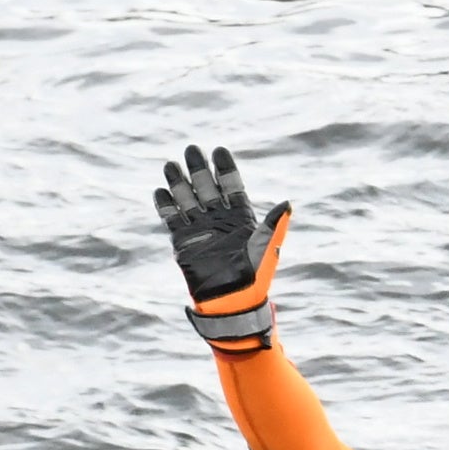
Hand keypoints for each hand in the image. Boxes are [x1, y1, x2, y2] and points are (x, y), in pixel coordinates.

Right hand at [155, 145, 285, 305]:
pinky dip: (167, 206)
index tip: (219, 150)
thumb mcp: (266, 247)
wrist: (232, 300)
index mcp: (241, 218)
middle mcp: (219, 220)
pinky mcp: (185, 241)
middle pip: (206, 188)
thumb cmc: (255, 276)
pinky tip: (161, 190)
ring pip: (187, 199)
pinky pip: (173, 219)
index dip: (225, 169)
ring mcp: (201, 229)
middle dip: (199, 169)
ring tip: (171, 165)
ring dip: (180, 182)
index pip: (231, 187)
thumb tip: (287, 204)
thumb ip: (273, 225)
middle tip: (191, 149)